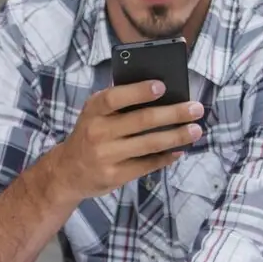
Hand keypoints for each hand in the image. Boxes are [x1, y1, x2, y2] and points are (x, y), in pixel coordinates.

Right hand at [51, 80, 203, 201]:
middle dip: (173, 113)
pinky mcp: (114, 175)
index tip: (163, 86)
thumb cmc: (90, 134)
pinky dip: (166, 157)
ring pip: (149, 144)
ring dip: (176, 136)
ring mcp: (106, 155)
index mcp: (94, 110)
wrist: (66, 171)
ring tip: (196, 130)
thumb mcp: (95, 114)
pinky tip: (179, 150)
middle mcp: (98, 132)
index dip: (139, 91)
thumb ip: (119, 103)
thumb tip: (162, 93)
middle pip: (141, 120)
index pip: (116, 97)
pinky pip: (146, 165)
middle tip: (195, 108)